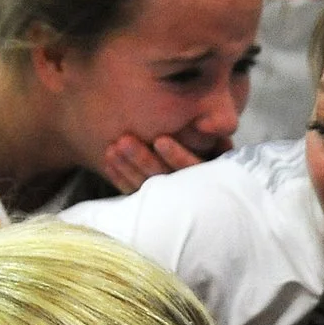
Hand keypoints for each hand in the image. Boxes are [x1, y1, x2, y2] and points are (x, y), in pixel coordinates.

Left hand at [99, 131, 213, 193]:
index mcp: (208, 174)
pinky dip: (120, 178)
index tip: (160, 141)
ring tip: (112, 148)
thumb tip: (208, 124)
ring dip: (128, 167)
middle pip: (166, 178)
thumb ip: (212, 130)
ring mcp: (168, 197)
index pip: (192, 169)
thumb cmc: (209, 140)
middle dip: (144, 160)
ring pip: (146, 186)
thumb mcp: (215, 138)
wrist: (197, 155)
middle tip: (124, 141)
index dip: (177, 156)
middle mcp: (189, 189)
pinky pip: (133, 192)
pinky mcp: (151, 201)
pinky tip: (108, 161)